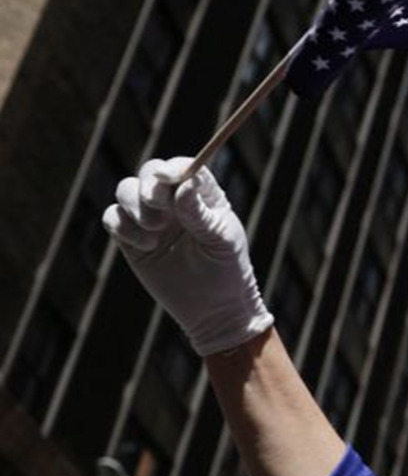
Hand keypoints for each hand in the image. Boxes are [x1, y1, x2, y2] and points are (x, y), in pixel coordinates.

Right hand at [103, 157, 273, 355]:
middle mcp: (173, 201)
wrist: (212, 309)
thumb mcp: (220, 241)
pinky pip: (112, 217)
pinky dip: (121, 226)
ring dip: (134, 206)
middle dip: (148, 186)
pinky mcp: (130, 238)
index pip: (183, 167)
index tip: (168, 179)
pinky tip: (146, 246)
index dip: (172, 168)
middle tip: (157, 206)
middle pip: (148, 172)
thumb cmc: (226, 270)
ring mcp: (150, 218)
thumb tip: (183, 184)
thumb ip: (200, 213)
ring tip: (156, 233)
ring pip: (125, 190)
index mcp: (202, 195)